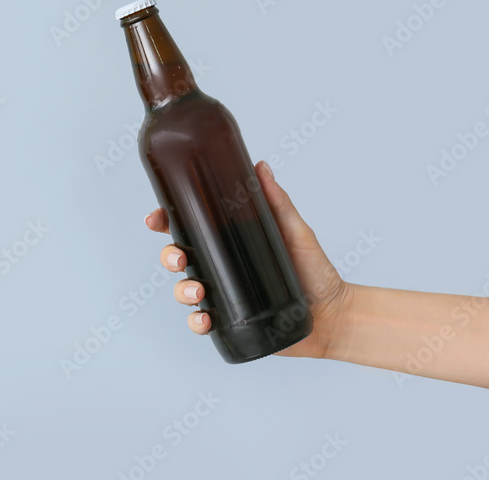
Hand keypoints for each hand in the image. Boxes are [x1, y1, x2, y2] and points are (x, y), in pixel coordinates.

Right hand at [145, 161, 352, 358]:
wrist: (333, 315)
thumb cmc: (315, 272)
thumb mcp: (294, 231)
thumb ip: (276, 201)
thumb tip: (261, 166)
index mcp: (229, 242)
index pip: (190, 229)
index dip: (166, 222)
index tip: (156, 218)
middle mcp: (222, 268)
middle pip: (179, 258)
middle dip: (168, 256)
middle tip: (178, 258)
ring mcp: (223, 296)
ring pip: (184, 290)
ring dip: (181, 290)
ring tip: (198, 291)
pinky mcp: (229, 322)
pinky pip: (201, 323)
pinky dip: (196, 322)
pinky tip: (205, 318)